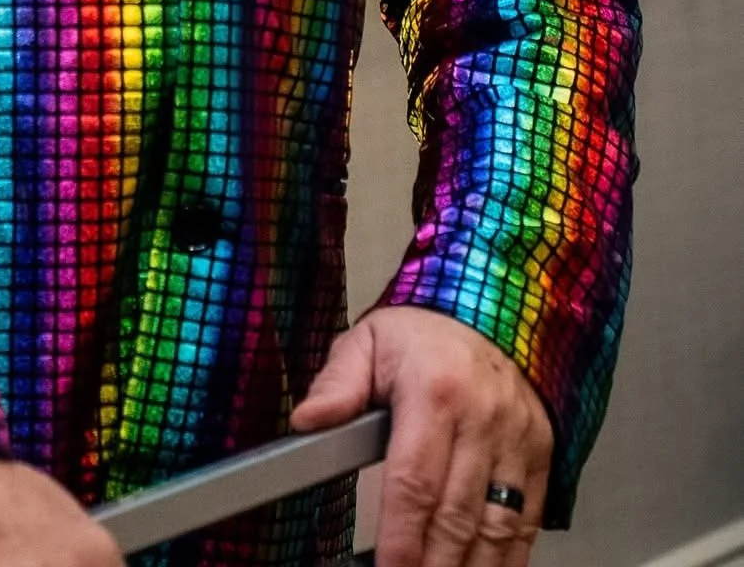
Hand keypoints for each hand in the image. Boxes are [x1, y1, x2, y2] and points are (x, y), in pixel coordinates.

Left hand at [290, 306, 551, 566]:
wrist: (485, 305)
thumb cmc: (421, 334)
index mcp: (434, 390)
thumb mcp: (367, 341)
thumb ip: (337, 385)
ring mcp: (516, 439)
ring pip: (496, 527)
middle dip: (432, 563)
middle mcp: (482, 418)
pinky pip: (527, 520)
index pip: (414, 482)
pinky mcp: (540, 455)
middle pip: (456, 515)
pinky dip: (507, 558)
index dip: (401, 537)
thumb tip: (306, 421)